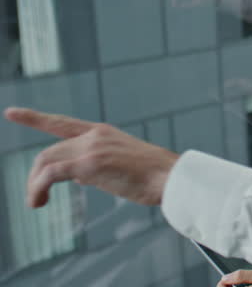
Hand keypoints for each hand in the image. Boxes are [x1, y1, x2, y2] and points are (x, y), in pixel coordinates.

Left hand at [3, 107, 178, 206]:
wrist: (171, 177)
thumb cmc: (153, 176)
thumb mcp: (121, 165)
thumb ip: (97, 165)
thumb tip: (79, 178)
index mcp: (103, 132)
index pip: (62, 123)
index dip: (35, 118)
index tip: (11, 112)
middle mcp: (94, 135)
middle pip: (48, 151)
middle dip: (34, 176)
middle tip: (36, 199)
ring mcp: (91, 147)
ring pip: (45, 162)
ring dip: (34, 185)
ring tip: (36, 204)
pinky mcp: (89, 163)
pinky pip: (51, 174)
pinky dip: (38, 187)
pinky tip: (39, 201)